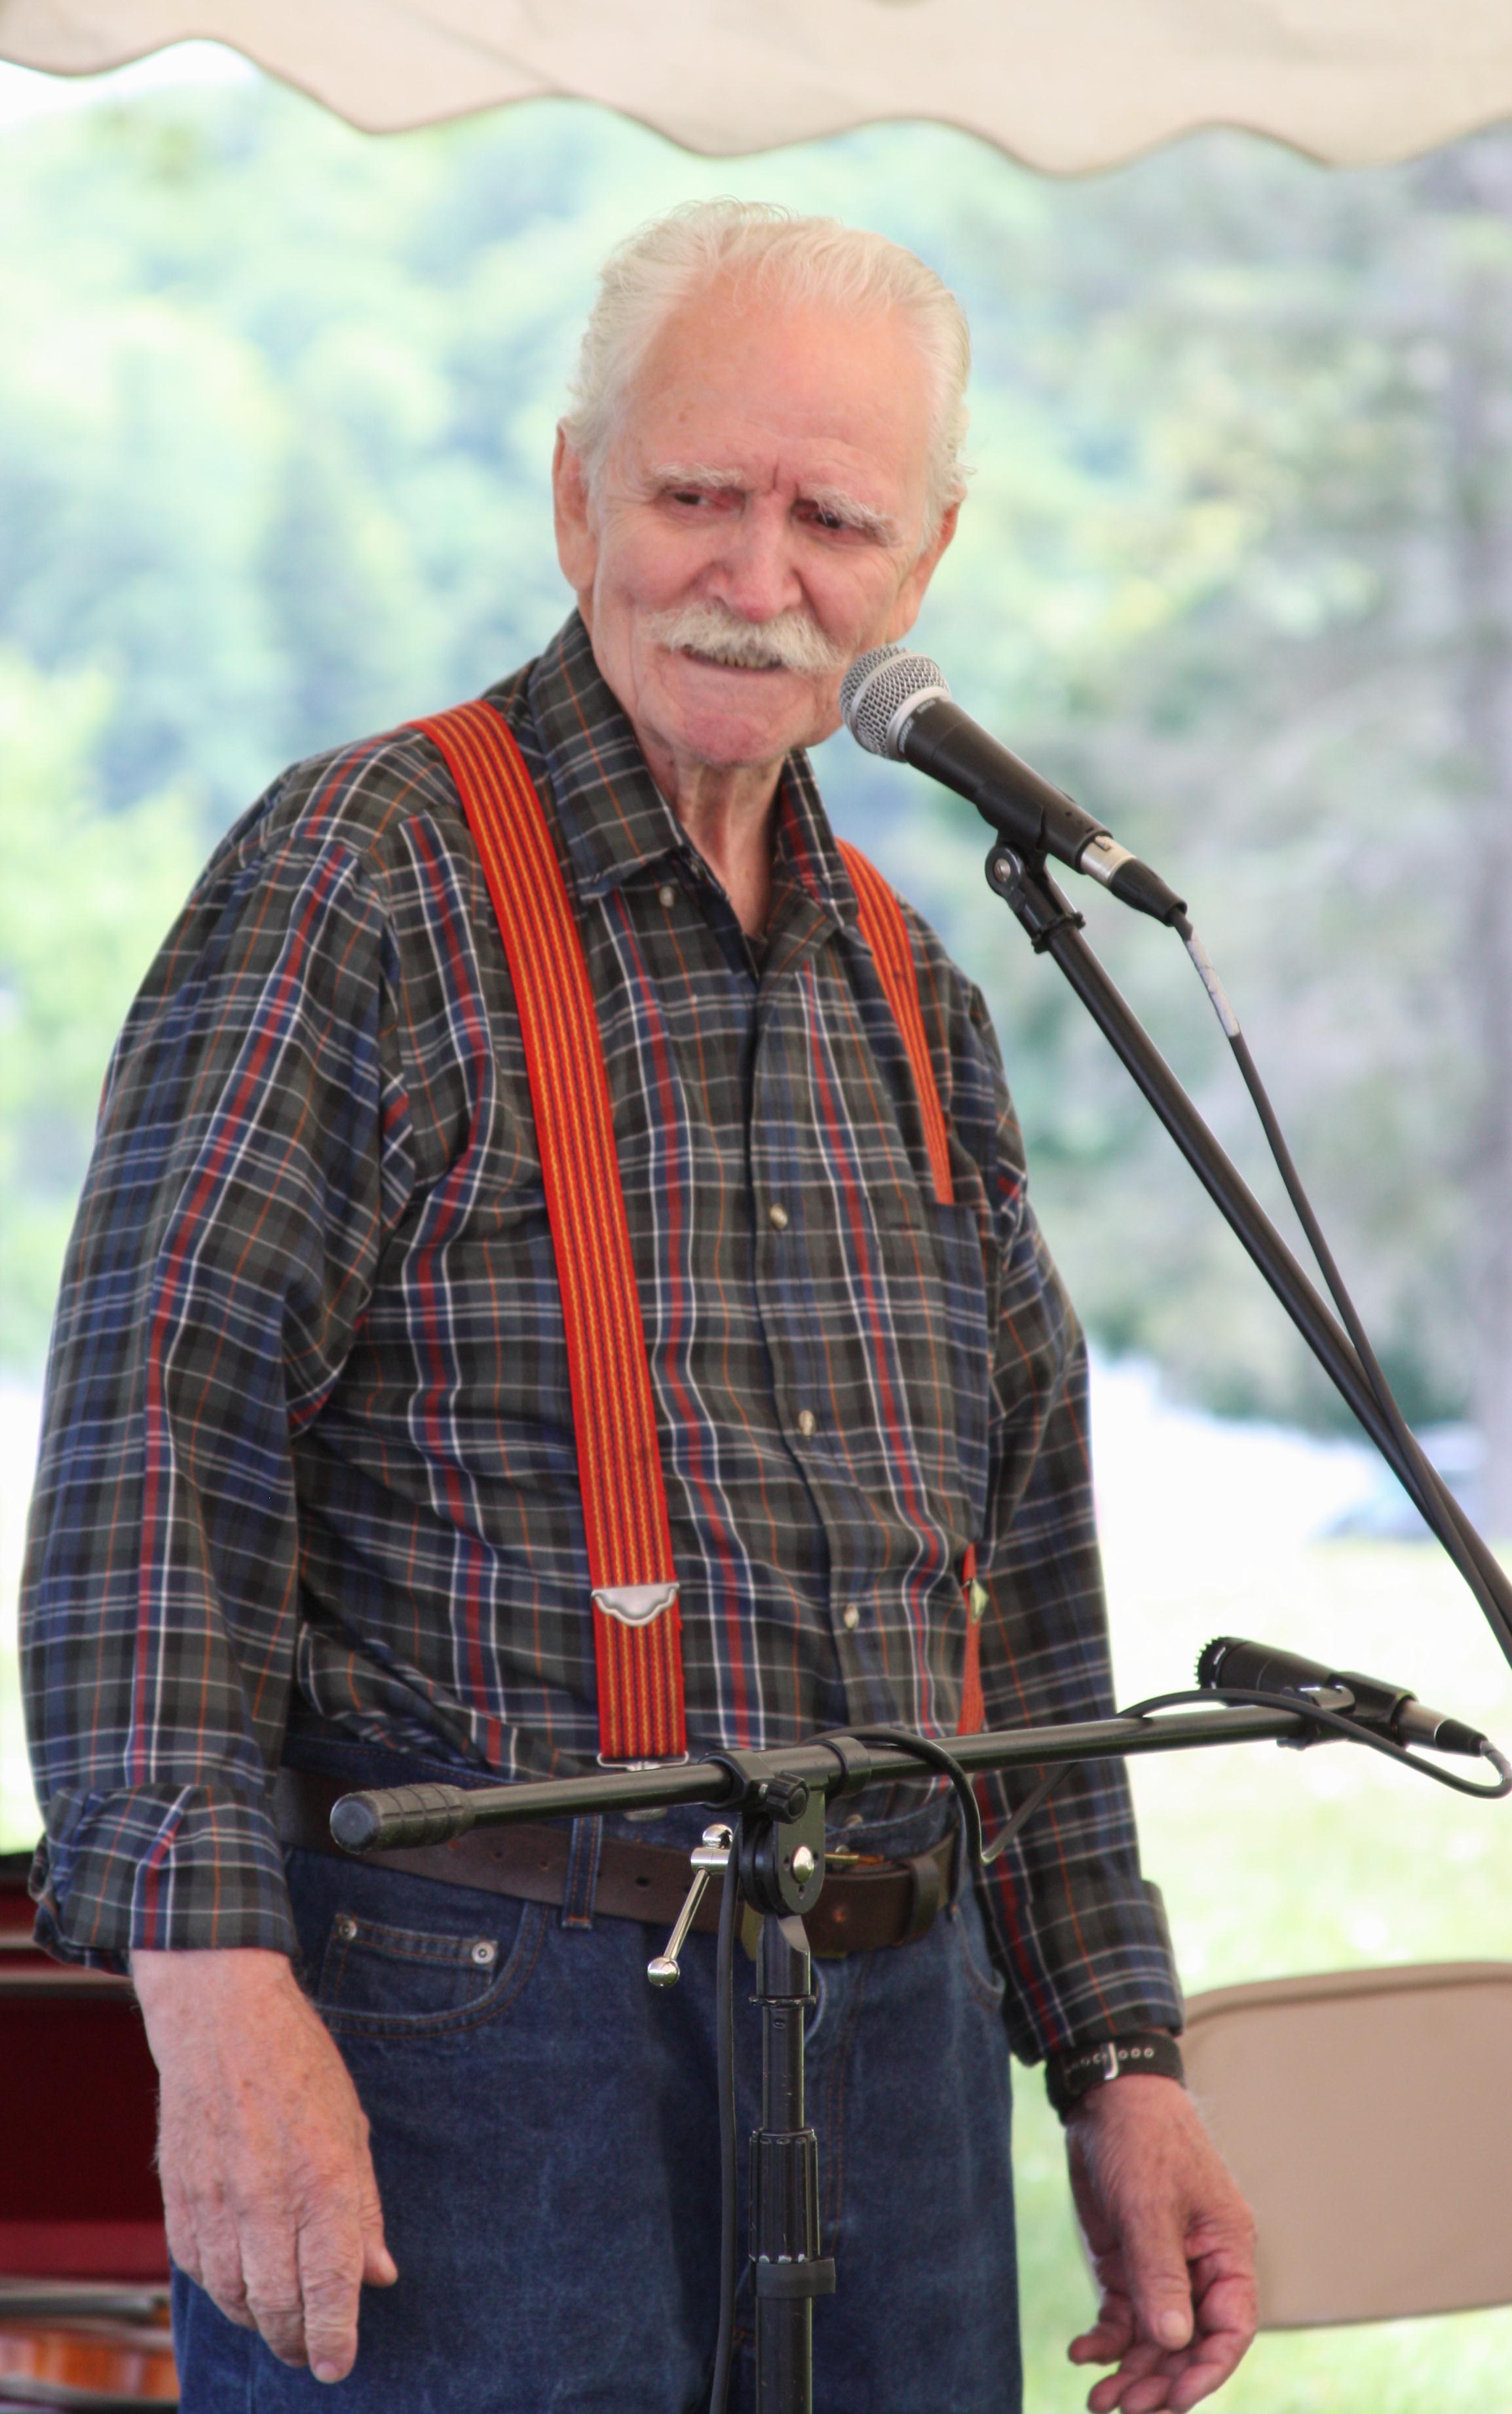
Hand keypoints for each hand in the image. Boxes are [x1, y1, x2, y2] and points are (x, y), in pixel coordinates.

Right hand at [132, 1947, 396, 2382]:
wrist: (222, 2020)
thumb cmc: (298, 2065)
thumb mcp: (352, 2129)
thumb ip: (364, 2209)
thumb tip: (380, 2274)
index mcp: (324, 2180)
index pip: (331, 2288)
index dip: (336, 2339)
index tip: (339, 2364)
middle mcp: (269, 2199)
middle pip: (280, 2306)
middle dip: (299, 2340)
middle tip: (312, 2348)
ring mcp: (218, 2202)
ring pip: (236, 2297)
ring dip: (261, 2320)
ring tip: (280, 2321)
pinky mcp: (180, 2199)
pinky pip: (200, 2270)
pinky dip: (222, 2288)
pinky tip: (240, 2281)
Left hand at [1064, 2073, 1256, 2412]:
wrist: (1106, 2096)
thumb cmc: (1143, 2138)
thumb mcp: (1149, 2206)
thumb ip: (1161, 2274)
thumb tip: (1173, 2343)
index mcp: (1226, 2251)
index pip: (1231, 2330)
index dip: (1205, 2371)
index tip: (1172, 2402)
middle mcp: (1199, 2267)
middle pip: (1189, 2343)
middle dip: (1159, 2380)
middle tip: (1122, 2408)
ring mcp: (1162, 2266)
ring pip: (1155, 2337)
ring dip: (1130, 2370)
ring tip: (1098, 2400)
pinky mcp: (1128, 2262)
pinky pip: (1125, 2316)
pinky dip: (1106, 2339)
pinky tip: (1082, 2353)